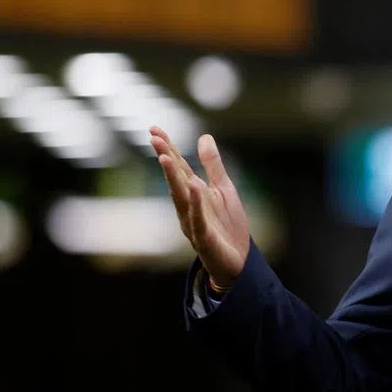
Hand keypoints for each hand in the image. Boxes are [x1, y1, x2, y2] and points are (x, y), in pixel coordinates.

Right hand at [149, 127, 249, 287]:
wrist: (238, 263)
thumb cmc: (228, 226)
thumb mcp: (224, 190)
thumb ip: (213, 166)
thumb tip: (204, 136)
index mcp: (194, 193)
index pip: (178, 167)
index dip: (167, 148)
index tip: (154, 129)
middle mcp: (188, 206)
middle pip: (175, 179)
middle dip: (165, 158)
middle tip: (153, 138)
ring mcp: (193, 222)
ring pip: (180, 198)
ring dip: (173, 179)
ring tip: (166, 158)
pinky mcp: (204, 238)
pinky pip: (198, 219)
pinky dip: (195, 204)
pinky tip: (194, 187)